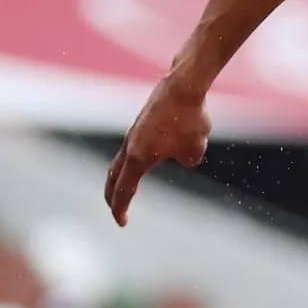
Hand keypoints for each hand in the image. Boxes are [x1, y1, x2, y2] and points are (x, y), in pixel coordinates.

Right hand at [105, 74, 211, 225]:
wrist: (184, 85)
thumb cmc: (189, 119)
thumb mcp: (194, 151)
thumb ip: (187, 161)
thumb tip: (184, 157)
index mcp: (138, 158)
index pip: (124, 190)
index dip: (121, 209)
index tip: (122, 222)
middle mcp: (131, 145)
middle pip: (113, 177)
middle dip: (112, 196)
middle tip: (115, 209)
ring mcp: (135, 132)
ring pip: (122, 160)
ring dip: (122, 176)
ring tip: (125, 187)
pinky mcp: (143, 121)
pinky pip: (135, 145)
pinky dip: (135, 158)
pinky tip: (148, 156)